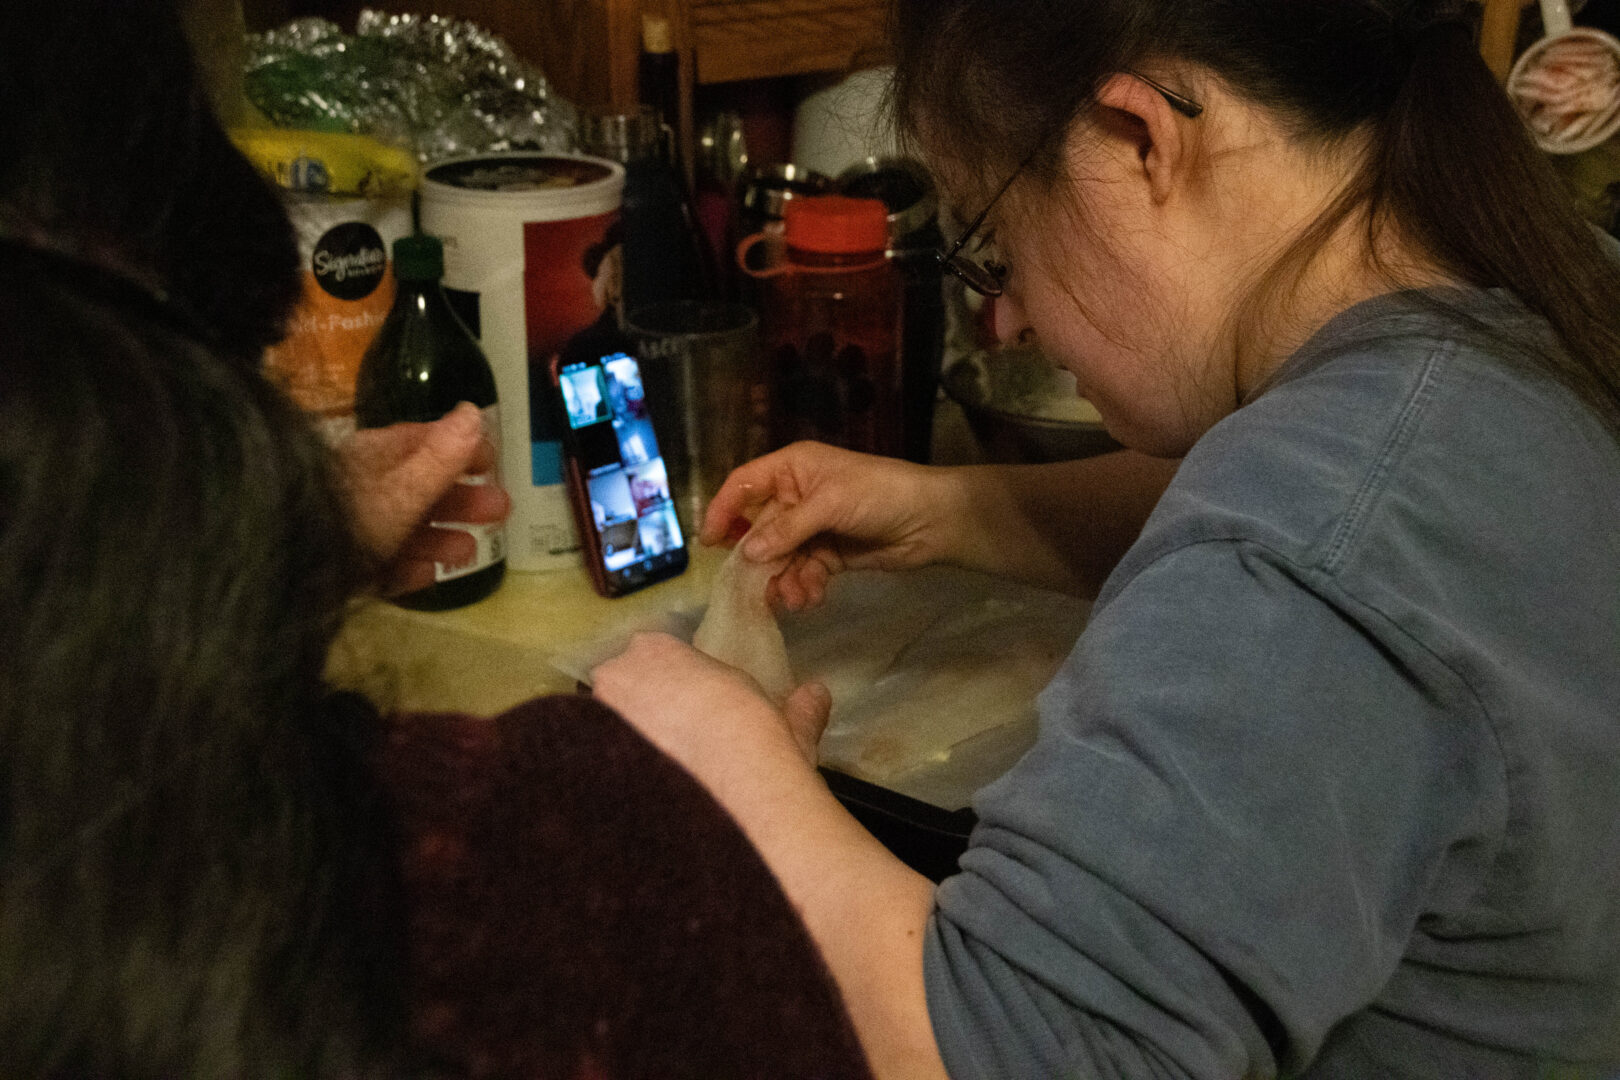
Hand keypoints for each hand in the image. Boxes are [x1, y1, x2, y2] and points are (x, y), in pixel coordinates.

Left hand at [337, 402, 511, 595]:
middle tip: (501, 511)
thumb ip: (441, 458)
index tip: (493, 462)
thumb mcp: (402, 489)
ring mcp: (351, 529)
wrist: (286, 570)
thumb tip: (473, 412)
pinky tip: (427, 576)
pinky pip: (380, 565)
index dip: (461, 449)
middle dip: (461, 500)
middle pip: (420, 490)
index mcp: (374, 458)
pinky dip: (406, 569)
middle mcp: (363, 489)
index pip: (424, 442)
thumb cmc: (348, 519)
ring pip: (403, 530)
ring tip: (470, 554)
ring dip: (440, 540)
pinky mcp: (341, 567)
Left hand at [591, 632, 832, 770]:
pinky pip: (599, 765)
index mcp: (655, 649)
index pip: (650, 657)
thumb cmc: (757, 739)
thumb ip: (802, 706)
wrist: (731, 788)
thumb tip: (819, 695)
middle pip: (620, 690)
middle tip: (673, 747)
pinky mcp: (587, 760)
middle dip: (641, 714)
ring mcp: (596, 719)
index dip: (670, 686)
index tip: (687, 711)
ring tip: (660, 777)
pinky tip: (646, 795)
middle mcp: (616, 676)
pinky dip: (617, 778)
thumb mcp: (789, 720)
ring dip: (626, 746)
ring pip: (604, 729)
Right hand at [699, 441, 951, 610]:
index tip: (709, 542)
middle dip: (759, 560)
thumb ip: (787, 528)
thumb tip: (747, 554)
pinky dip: (804, 586)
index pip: (744, 485)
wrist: (932, 520)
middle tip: (755, 588)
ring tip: (795, 599)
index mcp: (792, 469)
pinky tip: (813, 597)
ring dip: (784, 580)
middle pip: (760, 529)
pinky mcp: (830, 554)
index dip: (724, 510)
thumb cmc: (880, 494)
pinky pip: (804, 572)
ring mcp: (813, 527)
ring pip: (781, 557)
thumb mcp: (830, 504)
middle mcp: (797, 496)